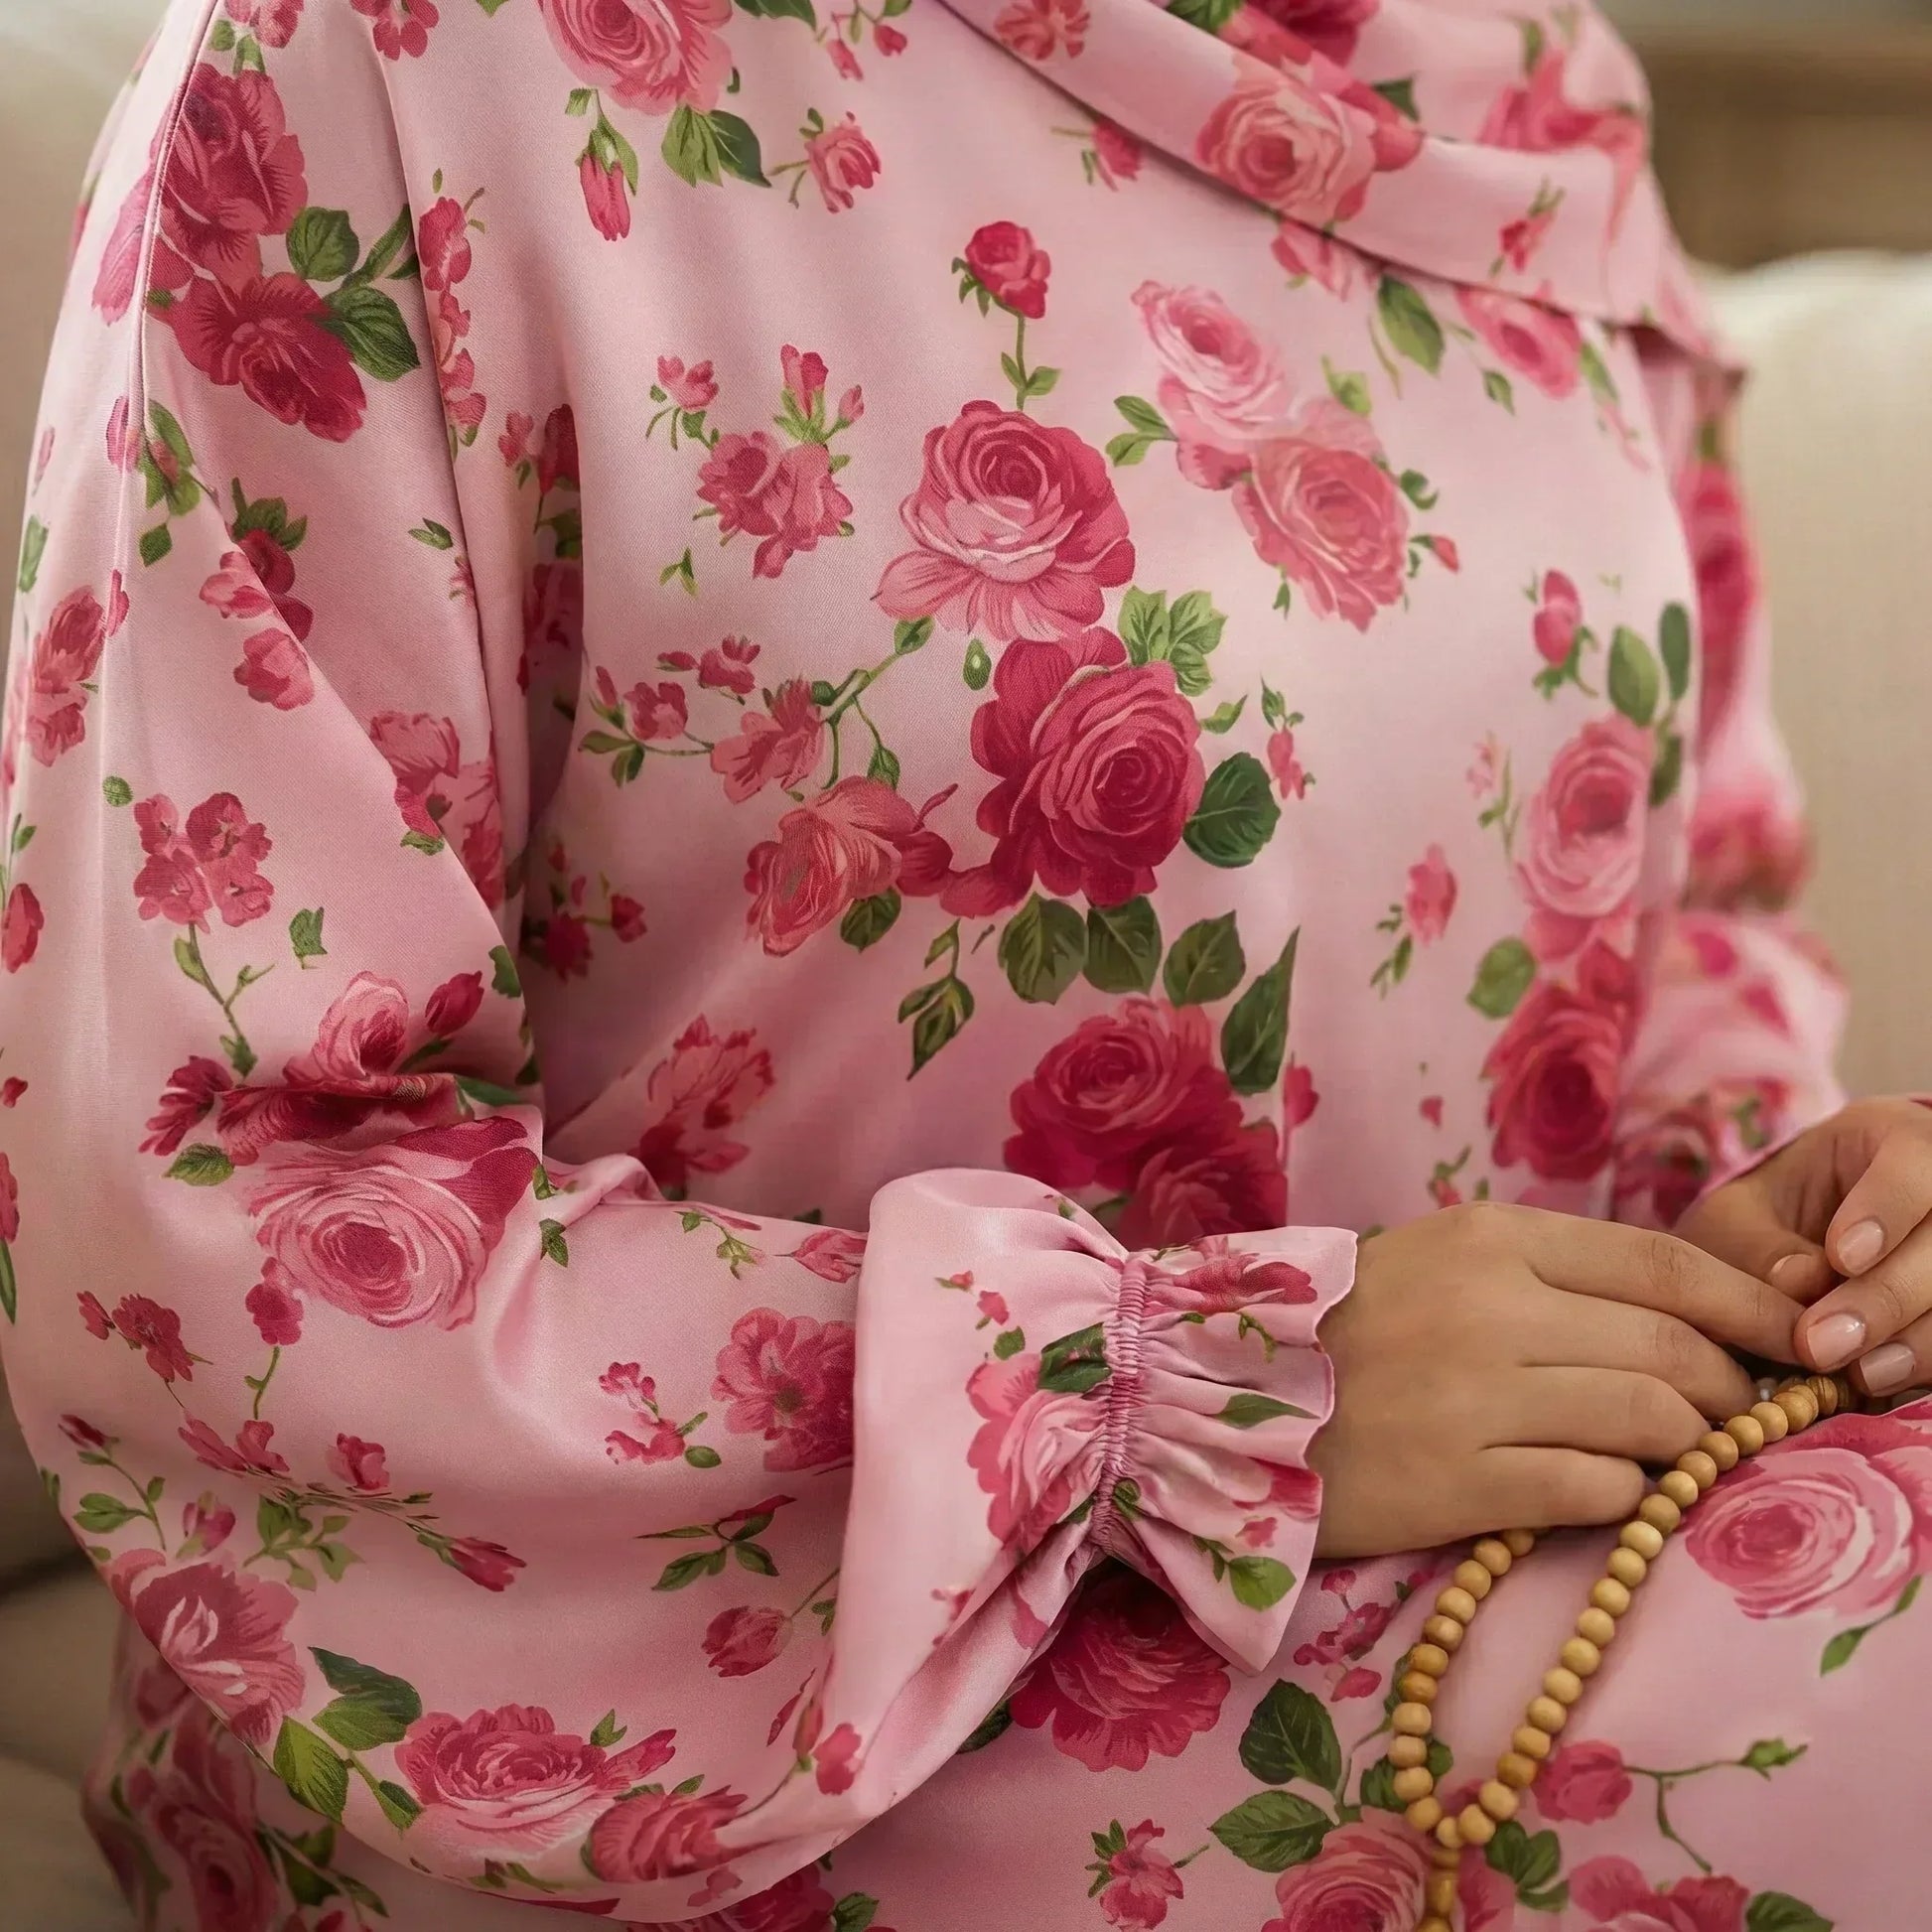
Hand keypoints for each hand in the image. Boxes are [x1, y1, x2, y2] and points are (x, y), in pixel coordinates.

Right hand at [1310, 1202, 1800, 1558]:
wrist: (1225, 1395)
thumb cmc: (1347, 1328)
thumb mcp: (1440, 1261)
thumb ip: (1549, 1275)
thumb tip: (1680, 1315)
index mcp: (1488, 1238)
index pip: (1661, 1262)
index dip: (1746, 1303)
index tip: (1790, 1333)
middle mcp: (1490, 1307)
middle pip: (1670, 1346)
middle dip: (1727, 1386)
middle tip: (1730, 1411)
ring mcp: (1474, 1397)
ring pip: (1647, 1418)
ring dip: (1684, 1443)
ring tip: (1670, 1453)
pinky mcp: (1457, 1483)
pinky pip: (1593, 1490)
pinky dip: (1625, 1494)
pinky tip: (1608, 1492)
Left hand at [1677, 1095, 1931, 1397]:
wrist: (1781, 1255)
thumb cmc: (1758, 1222)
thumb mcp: (1734, 1219)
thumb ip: (1759, 1246)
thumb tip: (1802, 1283)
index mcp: (1890, 1138)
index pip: (1913, 1158)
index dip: (1888, 1209)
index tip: (1841, 1257)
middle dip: (1888, 1295)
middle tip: (1823, 1344)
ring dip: (1916, 1339)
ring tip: (1855, 1372)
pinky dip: (1925, 1361)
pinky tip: (1880, 1380)